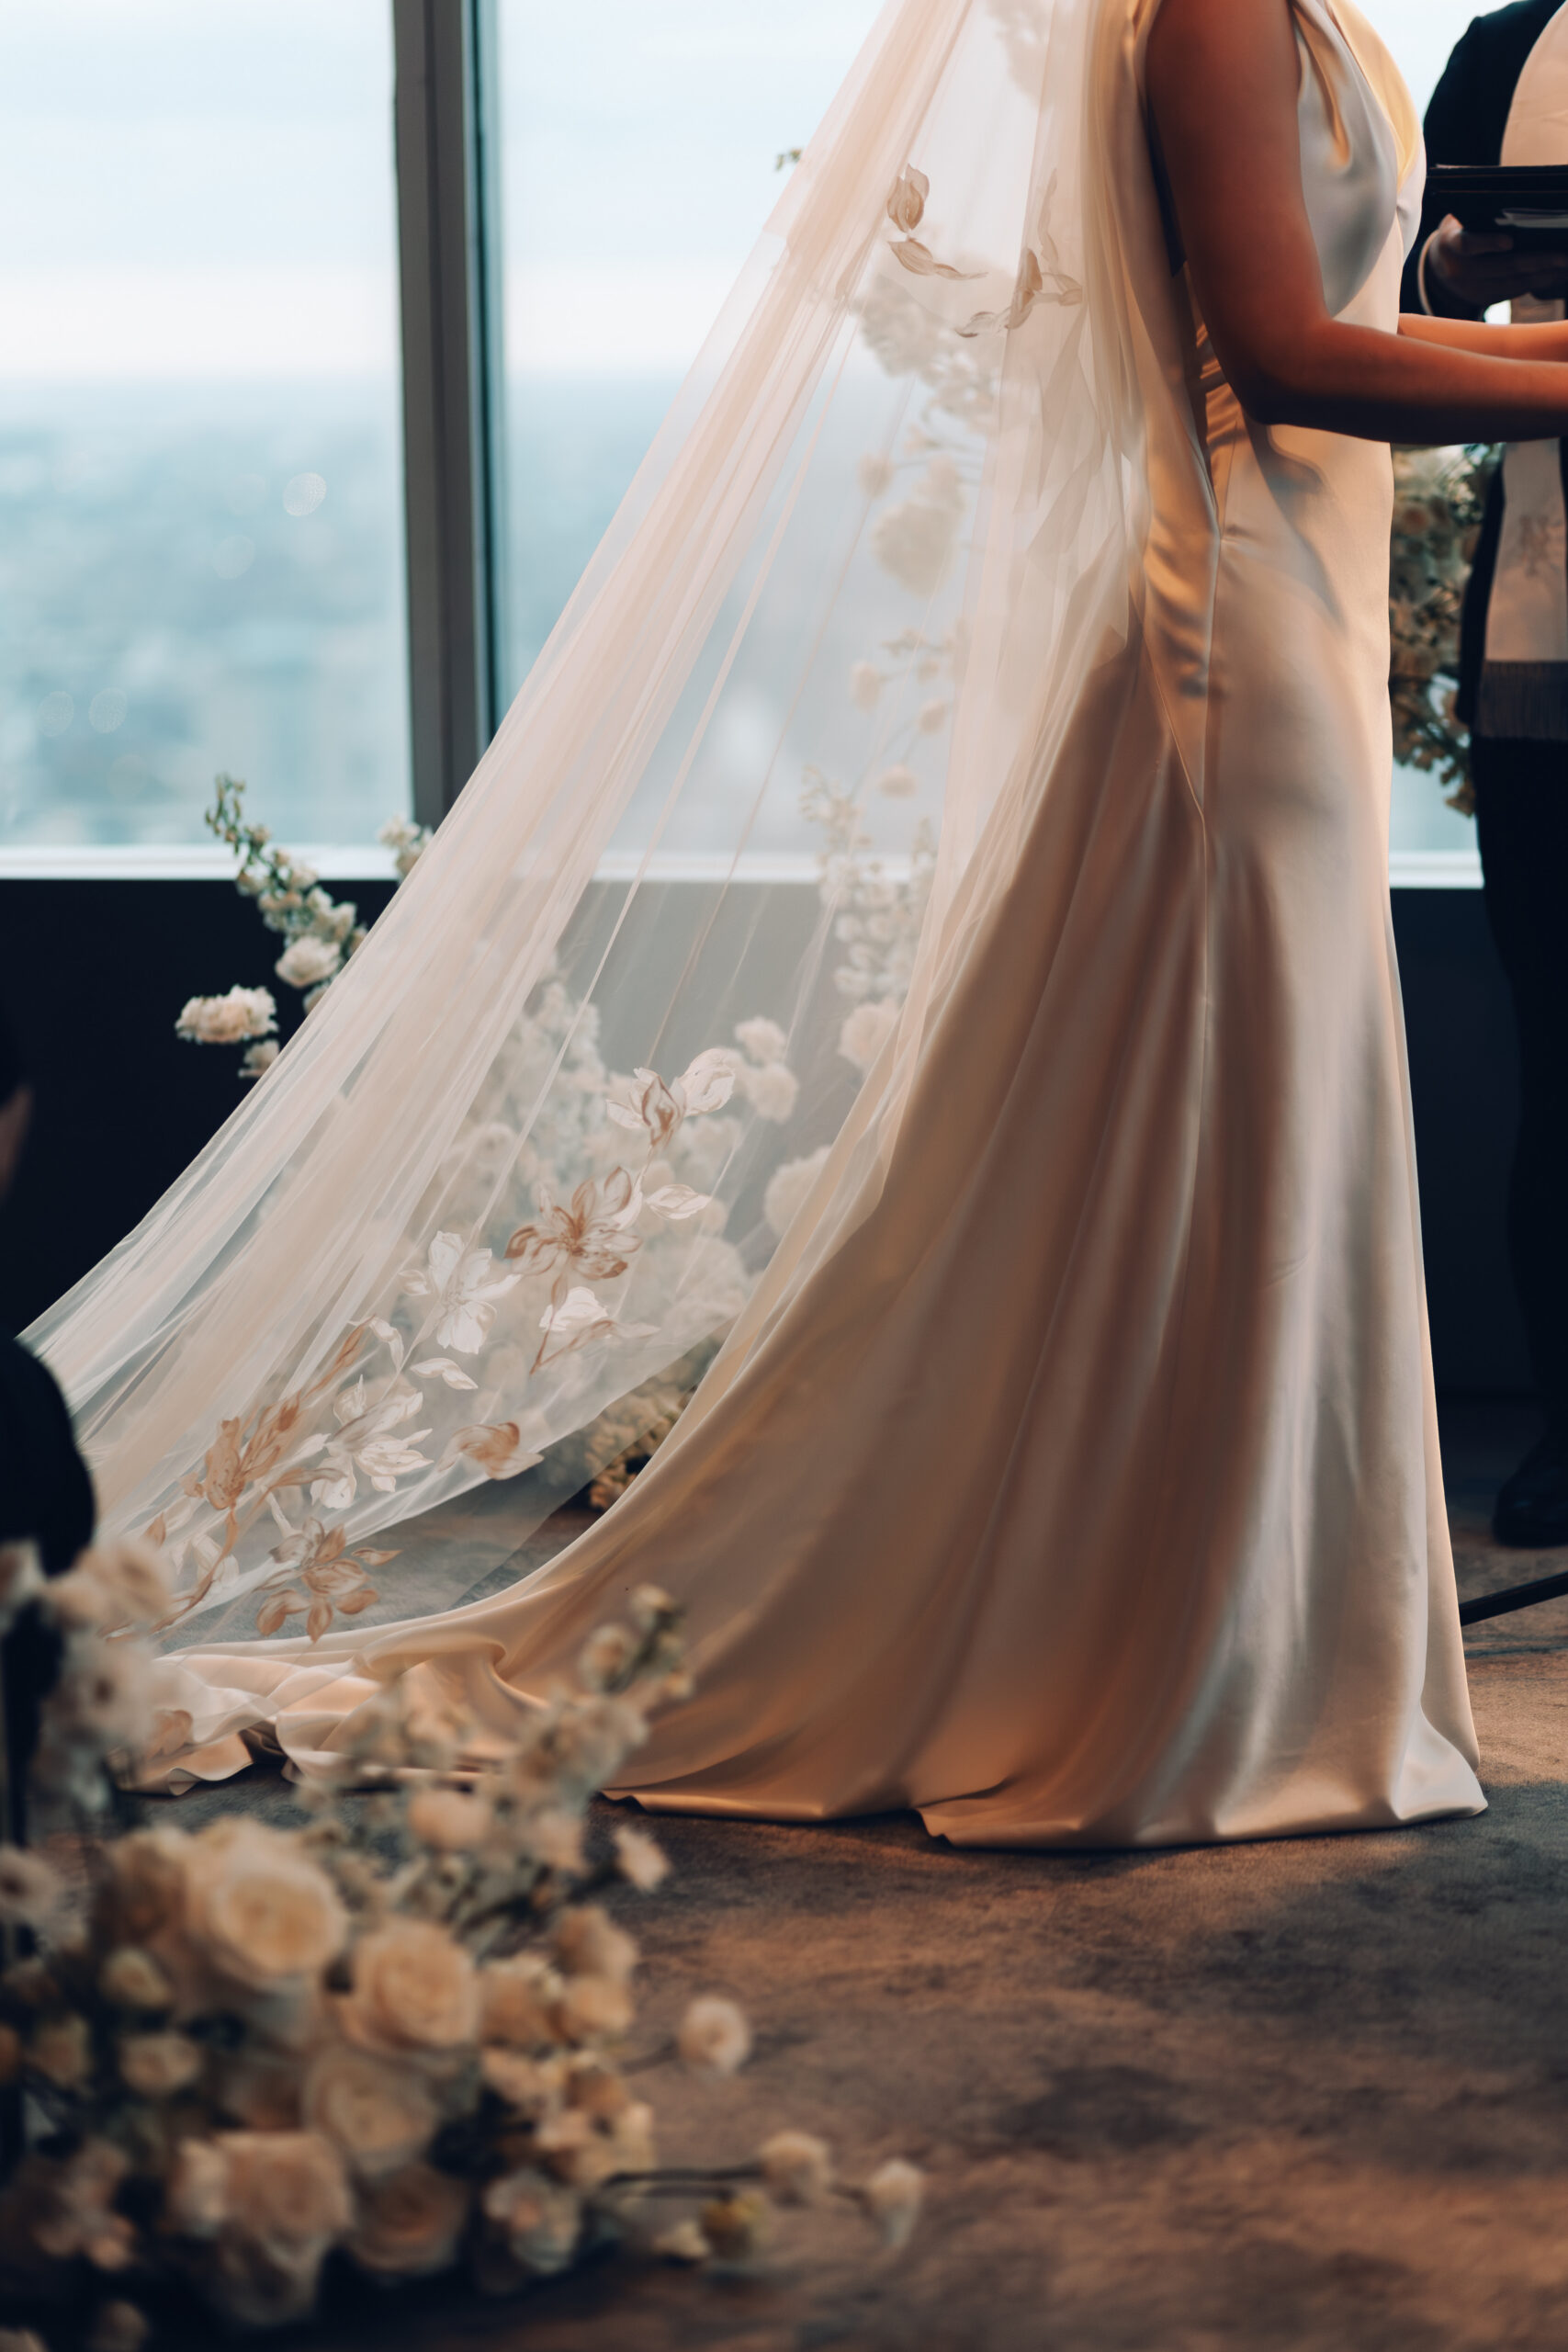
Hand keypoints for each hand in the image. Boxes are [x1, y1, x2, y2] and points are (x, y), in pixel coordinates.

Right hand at [1427, 213, 1567, 309]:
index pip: (1468, 244)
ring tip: (1565, 264)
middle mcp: (1458, 271)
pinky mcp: (1483, 300)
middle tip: (1563, 256)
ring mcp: (1471, 290)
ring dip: (1543, 274)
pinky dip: (1536, 283)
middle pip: (1502, 267)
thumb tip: (1525, 210)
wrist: (1440, 266)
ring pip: (1512, 283)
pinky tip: (1554, 274)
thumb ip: (1483, 217)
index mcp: (1450, 245)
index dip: (1488, 243)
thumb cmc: (1461, 231)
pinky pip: (1513, 292)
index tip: (1510, 240)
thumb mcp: (1462, 220)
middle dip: (1536, 261)